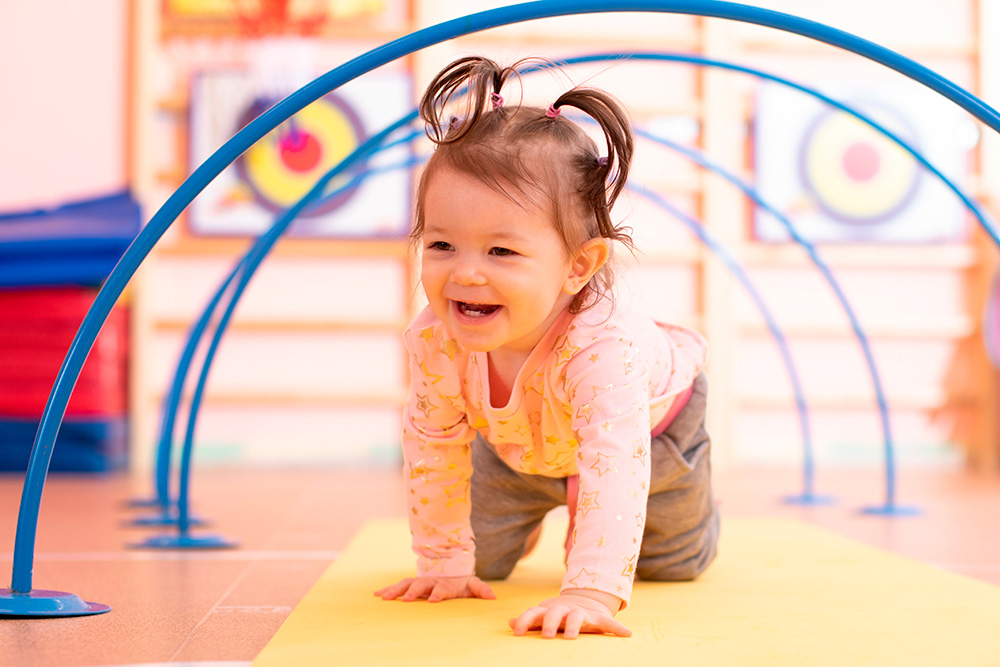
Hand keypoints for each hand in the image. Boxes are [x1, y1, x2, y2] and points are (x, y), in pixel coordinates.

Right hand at [375, 575, 495, 602]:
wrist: (449, 567)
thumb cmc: (461, 581)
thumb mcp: (472, 584)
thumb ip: (481, 589)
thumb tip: (492, 596)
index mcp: (445, 584)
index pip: (442, 589)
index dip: (438, 593)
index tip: (433, 600)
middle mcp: (430, 582)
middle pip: (421, 586)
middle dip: (413, 592)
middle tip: (405, 600)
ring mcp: (420, 582)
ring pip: (406, 584)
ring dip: (396, 590)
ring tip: (384, 597)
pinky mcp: (411, 584)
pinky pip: (398, 586)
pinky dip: (388, 589)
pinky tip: (376, 594)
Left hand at [509, 590, 630, 638]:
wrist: (585, 601)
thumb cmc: (559, 613)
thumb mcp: (543, 615)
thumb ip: (529, 620)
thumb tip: (508, 623)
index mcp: (549, 611)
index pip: (533, 614)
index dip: (524, 621)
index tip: (516, 632)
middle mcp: (564, 610)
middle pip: (554, 614)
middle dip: (550, 624)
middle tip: (546, 636)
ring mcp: (581, 613)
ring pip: (576, 618)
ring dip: (574, 626)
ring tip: (572, 637)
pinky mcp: (598, 618)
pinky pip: (609, 623)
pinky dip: (617, 628)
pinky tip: (627, 634)